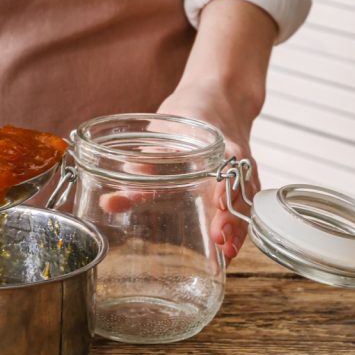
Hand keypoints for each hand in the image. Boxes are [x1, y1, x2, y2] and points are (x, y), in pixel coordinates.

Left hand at [157, 0, 276, 259]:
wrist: (219, 98)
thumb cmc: (189, 116)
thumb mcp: (163, 132)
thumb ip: (142, 167)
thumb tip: (110, 202)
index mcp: (219, 143)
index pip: (228, 167)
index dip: (224, 187)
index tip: (217, 204)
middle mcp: (237, 161)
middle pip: (239, 192)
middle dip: (230, 218)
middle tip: (219, 241)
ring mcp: (242, 173)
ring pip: (244, 204)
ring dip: (236, 229)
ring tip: (225, 256)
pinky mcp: (240, 184)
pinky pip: (242, 207)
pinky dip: (236, 228)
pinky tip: (226, 251)